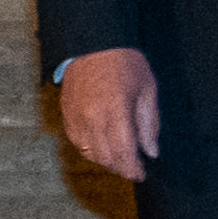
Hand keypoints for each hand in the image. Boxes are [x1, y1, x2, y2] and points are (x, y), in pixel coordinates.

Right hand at [57, 47, 158, 178]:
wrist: (94, 44)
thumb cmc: (125, 64)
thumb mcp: (147, 90)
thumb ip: (149, 124)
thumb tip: (151, 151)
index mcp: (116, 110)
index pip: (123, 152)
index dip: (133, 169)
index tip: (141, 175)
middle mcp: (92, 117)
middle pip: (105, 157)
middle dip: (121, 166)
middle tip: (133, 165)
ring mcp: (76, 116)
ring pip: (89, 153)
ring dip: (105, 159)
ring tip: (118, 154)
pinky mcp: (66, 114)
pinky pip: (77, 142)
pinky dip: (89, 148)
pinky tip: (102, 143)